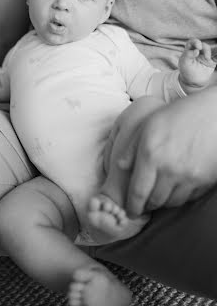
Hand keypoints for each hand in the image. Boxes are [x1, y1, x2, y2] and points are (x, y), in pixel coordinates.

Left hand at [111, 87, 216, 216]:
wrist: (212, 115)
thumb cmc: (178, 115)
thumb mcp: (149, 125)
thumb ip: (132, 146)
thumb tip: (120, 166)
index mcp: (150, 153)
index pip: (137, 191)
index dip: (132, 206)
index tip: (130, 211)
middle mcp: (168, 168)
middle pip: (154, 201)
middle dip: (146, 205)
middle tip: (143, 205)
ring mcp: (188, 176)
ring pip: (171, 202)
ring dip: (162, 202)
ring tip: (158, 194)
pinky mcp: (204, 180)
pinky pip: (188, 198)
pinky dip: (179, 197)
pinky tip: (175, 187)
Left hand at [179, 38, 215, 91]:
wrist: (193, 82)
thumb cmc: (186, 71)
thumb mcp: (184, 63)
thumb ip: (188, 55)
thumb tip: (196, 50)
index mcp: (189, 50)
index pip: (192, 42)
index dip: (196, 42)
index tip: (198, 47)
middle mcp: (198, 51)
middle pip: (203, 45)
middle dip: (206, 49)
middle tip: (207, 57)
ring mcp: (205, 56)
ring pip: (211, 50)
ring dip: (214, 51)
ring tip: (210, 58)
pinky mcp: (212, 61)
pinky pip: (216, 57)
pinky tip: (216, 56)